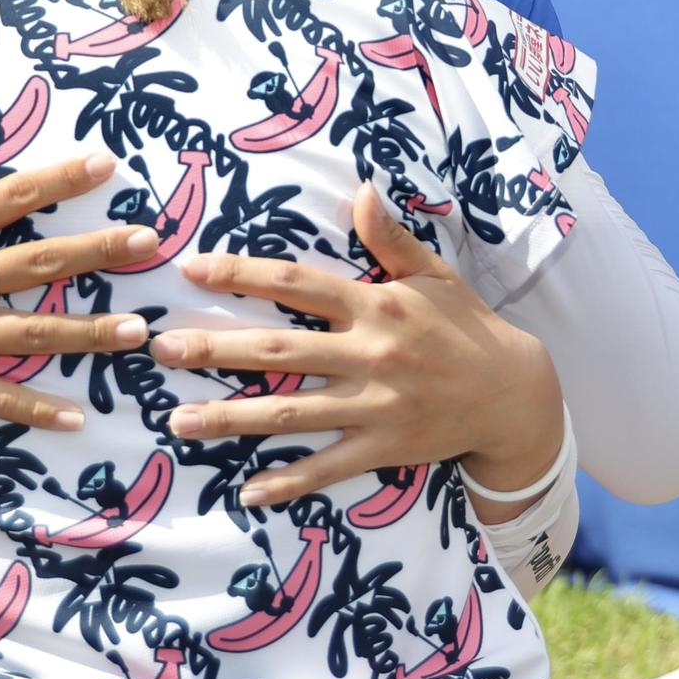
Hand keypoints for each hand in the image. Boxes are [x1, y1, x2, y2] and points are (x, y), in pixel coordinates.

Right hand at [0, 114, 154, 435]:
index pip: (9, 199)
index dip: (59, 180)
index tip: (105, 167)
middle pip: (38, 263)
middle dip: (99, 252)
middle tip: (150, 244)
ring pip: (33, 333)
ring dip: (90, 332)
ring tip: (139, 329)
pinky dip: (35, 409)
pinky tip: (77, 417)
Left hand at [153, 182, 562, 508]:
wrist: (517, 395)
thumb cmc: (465, 327)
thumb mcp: (433, 275)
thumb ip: (390, 239)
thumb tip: (362, 189)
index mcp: (375, 304)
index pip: (296, 282)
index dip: (243, 274)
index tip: (193, 270)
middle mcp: (370, 353)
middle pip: (280, 350)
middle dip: (216, 349)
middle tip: (161, 348)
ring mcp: (375, 404)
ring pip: (292, 412)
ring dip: (232, 419)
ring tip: (179, 421)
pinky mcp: (384, 447)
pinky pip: (328, 467)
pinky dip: (289, 480)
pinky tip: (246, 489)